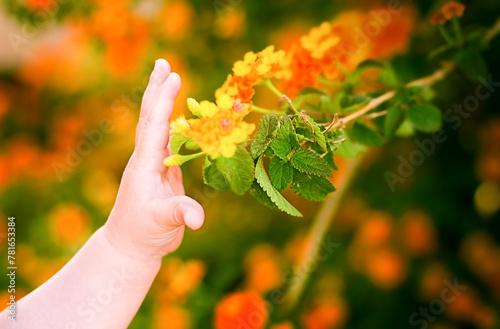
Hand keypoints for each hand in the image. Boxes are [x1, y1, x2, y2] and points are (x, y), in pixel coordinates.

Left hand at [103, 59, 204, 262]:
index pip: (155, 126)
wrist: (131, 245)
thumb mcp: (160, 223)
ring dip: (162, 101)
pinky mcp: (162, 172)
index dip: (164, 101)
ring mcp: (154, 164)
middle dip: (156, 89)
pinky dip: (173, 123)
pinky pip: (168, 141)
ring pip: (156, 126)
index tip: (174, 76)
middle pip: (149, 117)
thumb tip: (197, 218)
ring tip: (169, 79)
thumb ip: (179, 214)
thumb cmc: (143, 233)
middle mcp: (147, 159)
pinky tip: (179, 117)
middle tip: (163, 63)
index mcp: (145, 164)